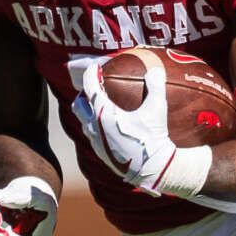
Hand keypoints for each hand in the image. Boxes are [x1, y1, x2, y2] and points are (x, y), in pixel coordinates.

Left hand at [67, 54, 208, 198]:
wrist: (152, 169)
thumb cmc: (152, 138)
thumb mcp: (157, 109)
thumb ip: (155, 87)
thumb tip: (155, 70)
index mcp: (104, 114)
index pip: (90, 87)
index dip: (90, 73)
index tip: (95, 66)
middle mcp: (95, 127)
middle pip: (78, 104)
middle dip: (83, 93)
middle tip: (96, 88)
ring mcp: (96, 141)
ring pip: (83, 121)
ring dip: (88, 111)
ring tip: (101, 106)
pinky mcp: (100, 153)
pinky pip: (92, 135)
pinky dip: (95, 125)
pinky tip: (109, 126)